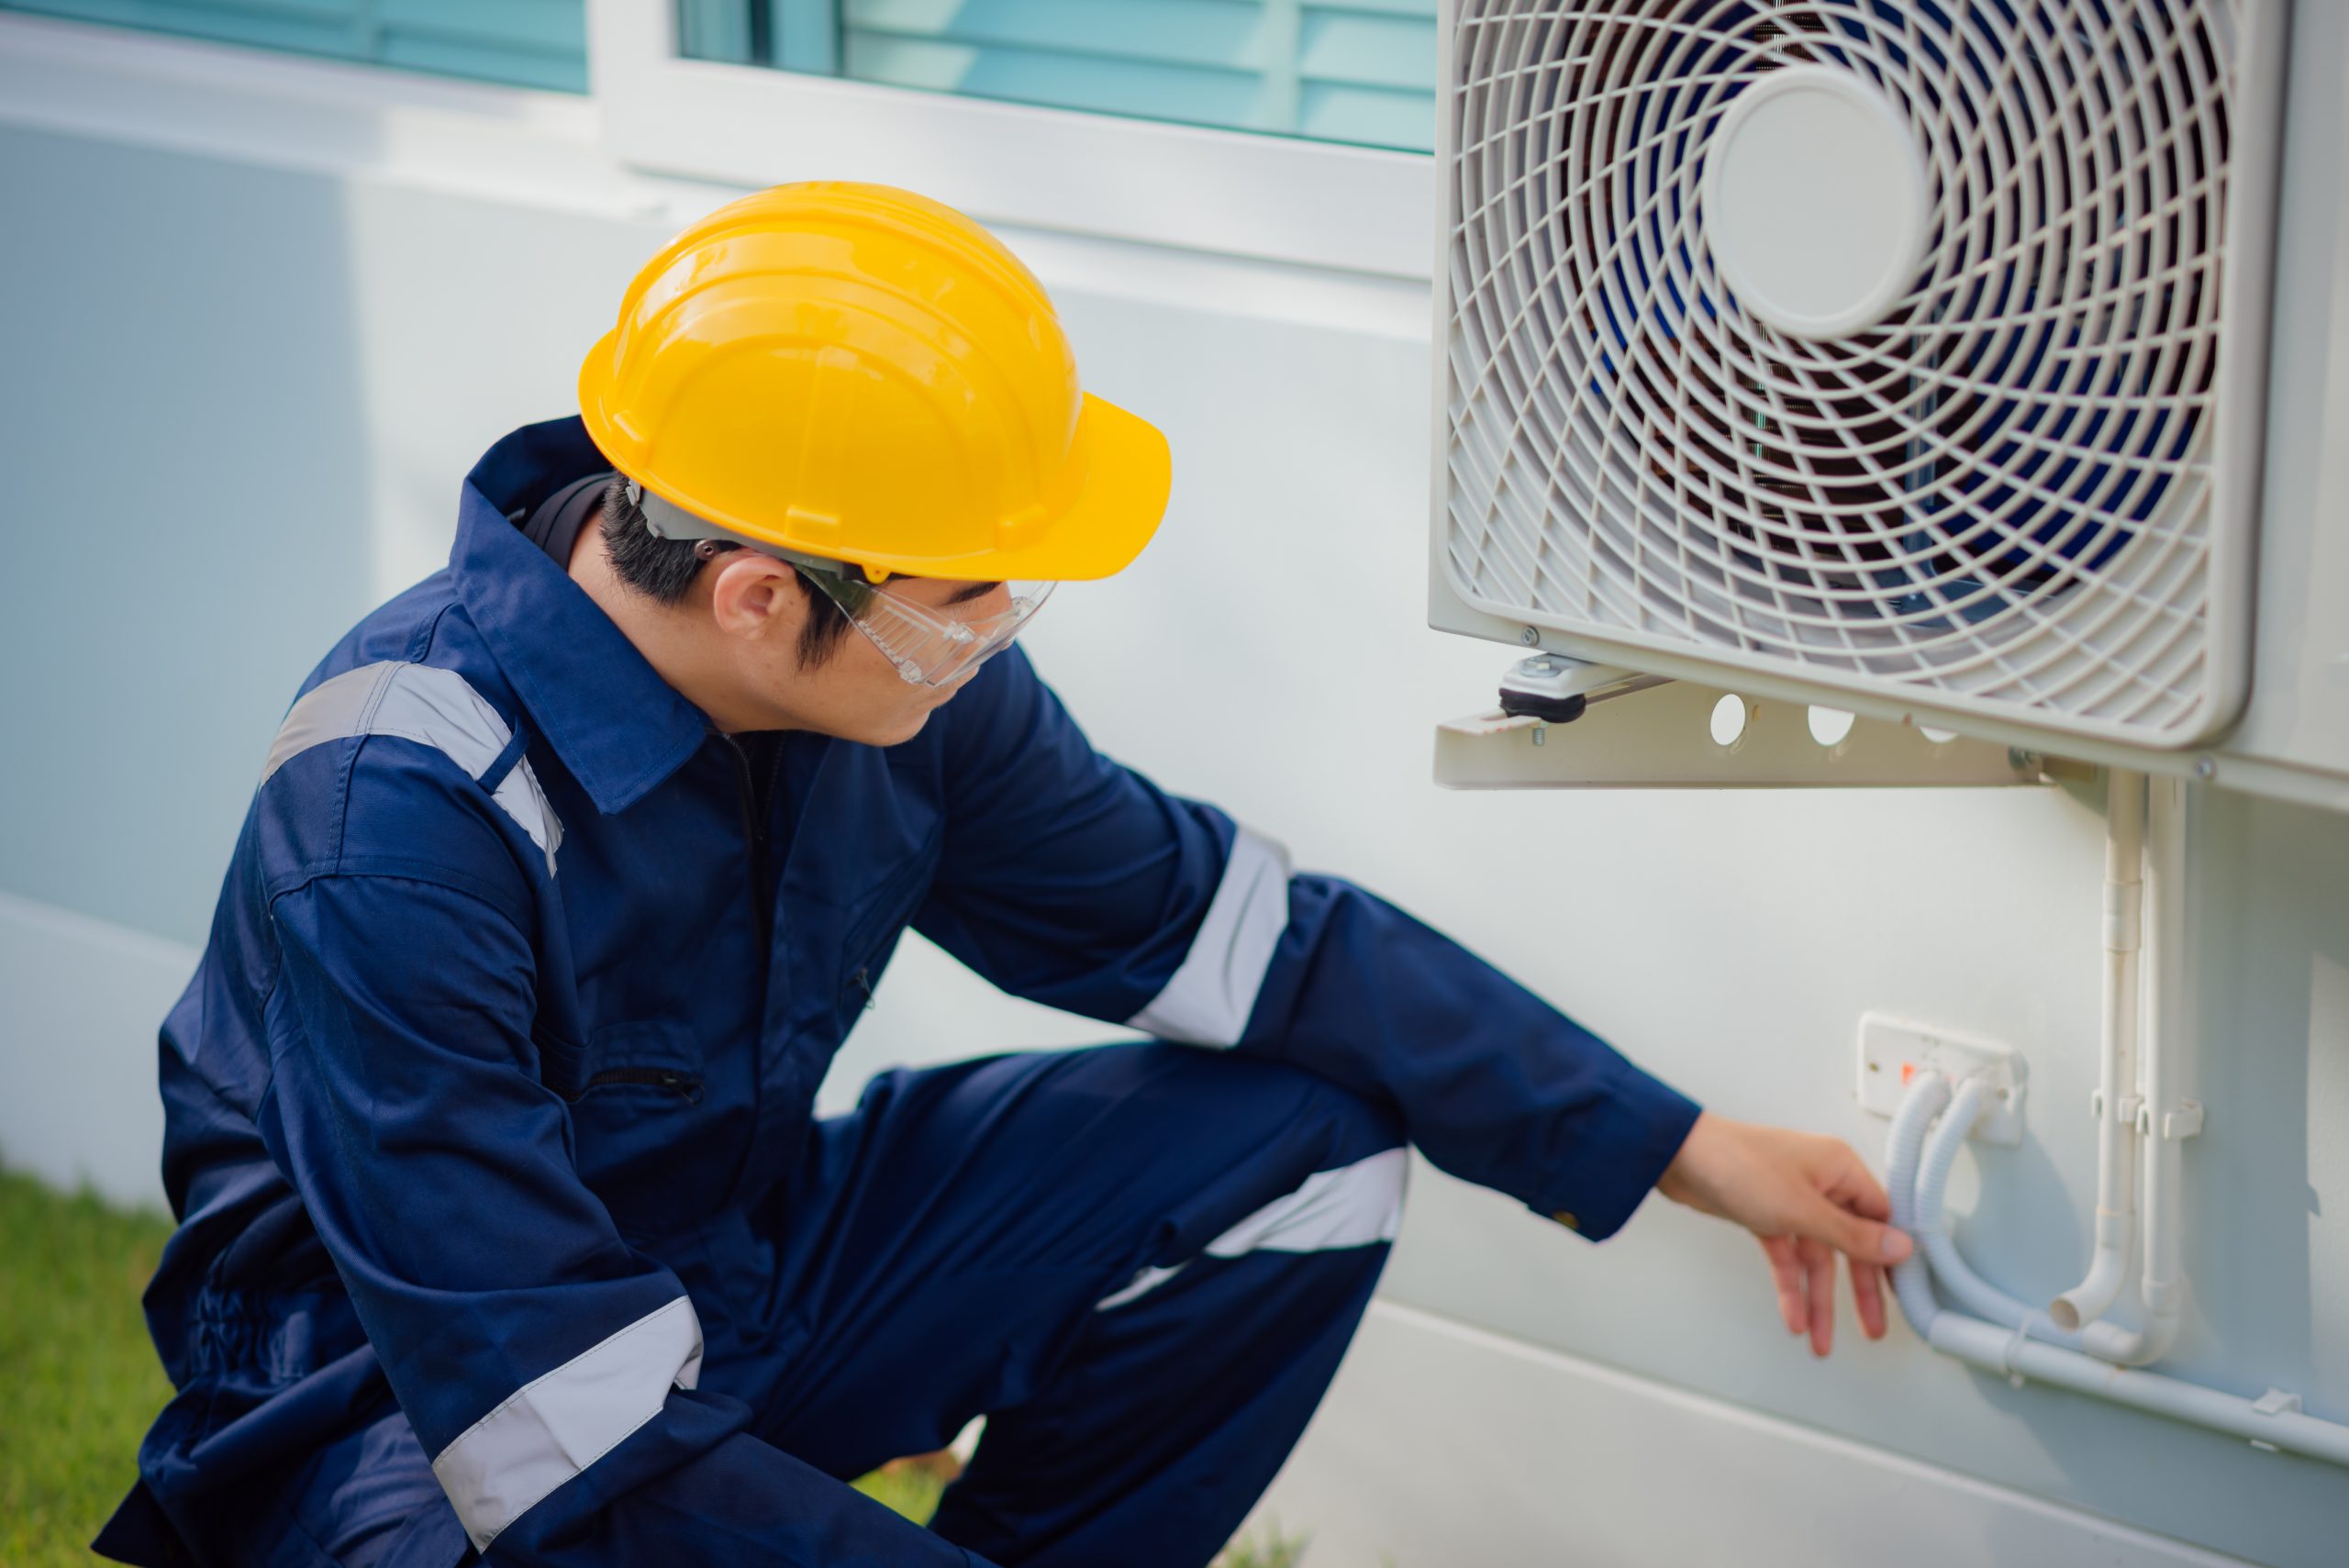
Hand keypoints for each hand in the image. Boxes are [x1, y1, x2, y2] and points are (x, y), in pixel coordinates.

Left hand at [1655, 1111, 1913, 1356]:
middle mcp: (1820, 1182)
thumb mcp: (1803, 1209)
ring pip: (1816, 1257)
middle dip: (1858, 1290)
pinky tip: (1792, 1315)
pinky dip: (1789, 1285)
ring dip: (1817, 1298)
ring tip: (1821, 1340)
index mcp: (1840, 1168)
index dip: (1891, 1258)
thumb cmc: (1737, 1164)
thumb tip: (1900, 1247)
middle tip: (1871, 1328)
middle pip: (1850, 1244)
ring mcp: (1791, 1199)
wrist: (1677, 1157)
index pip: (1881, 1219)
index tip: (1903, 1293)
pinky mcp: (1765, 1213)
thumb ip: (1853, 1236)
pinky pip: (1787, 1256)